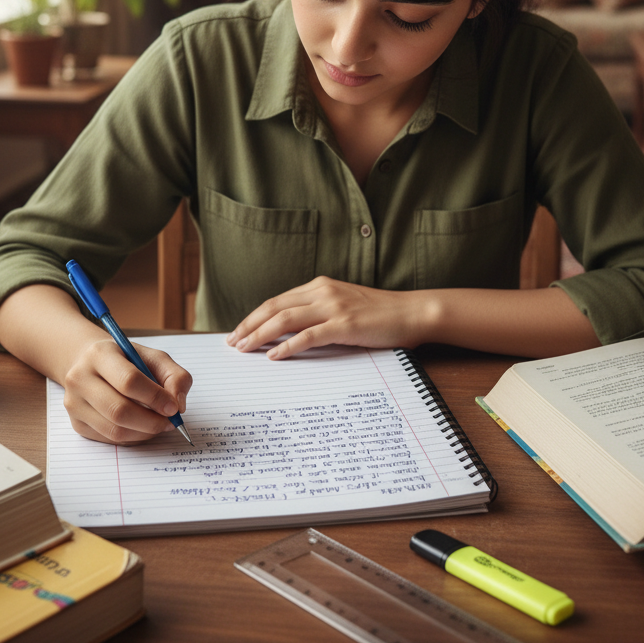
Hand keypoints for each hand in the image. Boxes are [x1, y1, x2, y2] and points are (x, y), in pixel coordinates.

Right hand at [62, 338, 192, 443]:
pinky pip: (109, 439)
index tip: (174, 407)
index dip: (155, 397)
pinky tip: (142, 427)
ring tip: (160, 425)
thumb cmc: (126, 360)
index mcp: (100, 354)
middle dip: (152, 421)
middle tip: (171, 422)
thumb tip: (178, 405)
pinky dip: (132, 438)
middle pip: (119, 410)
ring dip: (144, 432)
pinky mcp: (76, 423)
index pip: (129, 381)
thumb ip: (174, 376)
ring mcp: (74, 403)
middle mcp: (80, 378)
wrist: (90, 364)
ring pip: (114, 430)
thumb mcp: (153, 357)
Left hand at [225, 276, 431, 358]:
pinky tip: (273, 356)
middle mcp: (322, 292)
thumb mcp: (344, 306)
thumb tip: (289, 332)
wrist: (411, 312)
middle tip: (231, 343)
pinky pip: (308, 335)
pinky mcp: (344, 325)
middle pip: (274, 307)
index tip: (238, 331)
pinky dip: (287, 346)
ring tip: (244, 349)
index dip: (254, 316)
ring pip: (285, 319)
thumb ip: (319, 312)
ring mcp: (333, 307)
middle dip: (249, 325)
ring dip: (260, 335)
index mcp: (320, 286)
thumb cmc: (380, 314)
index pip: (277, 300)